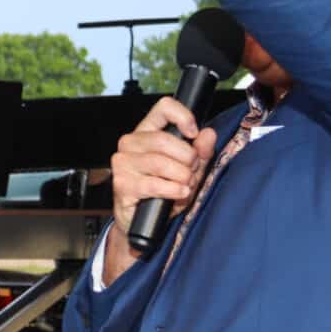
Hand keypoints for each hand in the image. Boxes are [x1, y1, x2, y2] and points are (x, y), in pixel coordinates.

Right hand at [108, 95, 218, 239]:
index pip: (162, 108)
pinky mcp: (122, 184)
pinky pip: (154, 183)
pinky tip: (179, 193)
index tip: (193, 133)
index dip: (182, 116)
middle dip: (187, 158)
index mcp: (146, 131)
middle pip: (164, 139)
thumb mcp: (189, 170)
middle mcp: (130, 143)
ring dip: (181, 176)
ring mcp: (123, 163)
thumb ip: (200, 152)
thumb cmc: (164, 191)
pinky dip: (173, 189)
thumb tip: (208, 134)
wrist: (144, 222)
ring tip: (186, 185)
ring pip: (160, 162)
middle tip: (192, 172)